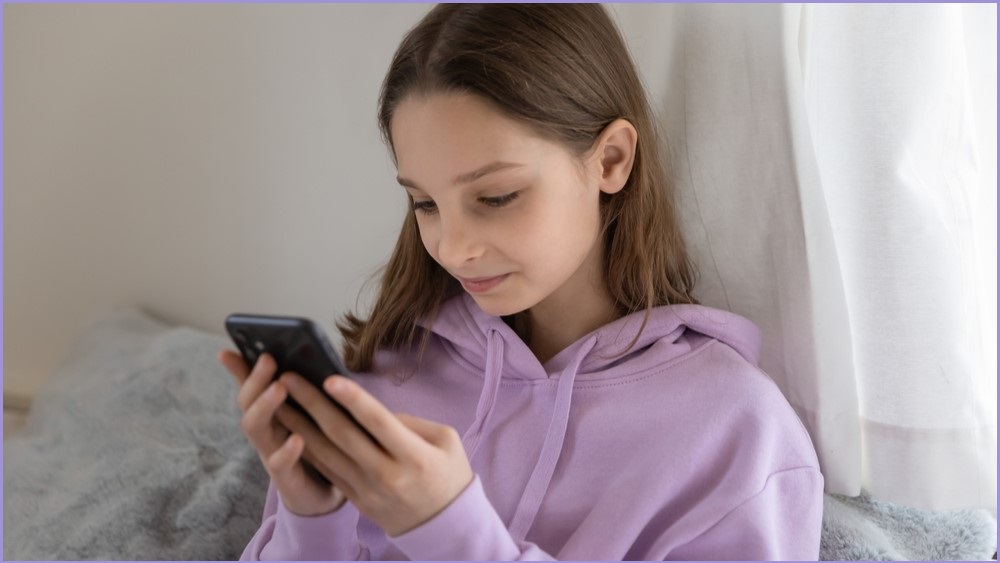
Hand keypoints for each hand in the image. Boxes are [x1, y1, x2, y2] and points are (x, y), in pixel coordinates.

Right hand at [218, 350, 347, 516]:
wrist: (327, 494)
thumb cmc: (319, 447)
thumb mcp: (311, 414)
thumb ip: (304, 389)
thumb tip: (306, 354)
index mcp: (271, 415)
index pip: (250, 387)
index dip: (238, 369)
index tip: (227, 350)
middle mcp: (266, 432)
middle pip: (248, 404)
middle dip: (255, 379)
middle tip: (268, 358)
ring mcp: (272, 454)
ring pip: (255, 429)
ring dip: (265, 406)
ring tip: (279, 387)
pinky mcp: (287, 478)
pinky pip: (280, 464)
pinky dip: (286, 451)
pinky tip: (297, 438)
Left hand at [279, 372, 473, 536]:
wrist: (446, 527)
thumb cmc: (449, 476)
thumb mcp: (446, 441)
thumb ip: (410, 423)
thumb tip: (372, 411)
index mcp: (413, 457)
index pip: (378, 422)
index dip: (353, 399)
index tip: (329, 379)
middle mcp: (387, 474)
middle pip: (342, 434)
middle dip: (312, 403)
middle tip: (289, 378)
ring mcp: (368, 490)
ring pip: (326, 453)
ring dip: (298, 425)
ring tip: (277, 400)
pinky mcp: (357, 500)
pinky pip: (327, 471)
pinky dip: (306, 449)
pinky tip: (290, 430)